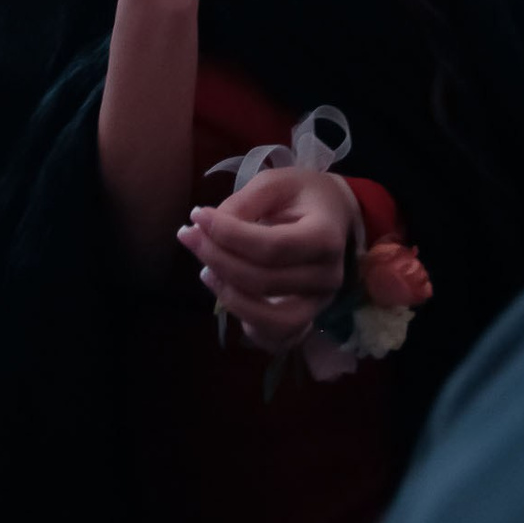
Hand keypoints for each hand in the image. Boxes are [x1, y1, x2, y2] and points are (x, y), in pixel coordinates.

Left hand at [177, 166, 355, 353]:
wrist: (333, 215)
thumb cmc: (302, 195)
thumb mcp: (274, 184)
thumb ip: (243, 202)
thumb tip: (207, 228)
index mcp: (325, 237)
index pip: (271, 247)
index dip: (229, 235)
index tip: (197, 216)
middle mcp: (328, 276)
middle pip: (264, 281)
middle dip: (218, 259)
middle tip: (190, 235)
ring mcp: (320, 303)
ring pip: (272, 321)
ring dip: (230, 298)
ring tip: (206, 271)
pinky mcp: (307, 318)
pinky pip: (276, 338)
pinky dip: (247, 323)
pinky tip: (226, 292)